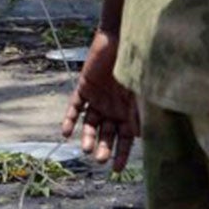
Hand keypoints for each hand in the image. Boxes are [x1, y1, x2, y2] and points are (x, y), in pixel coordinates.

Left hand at [61, 29, 140, 171]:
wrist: (123, 38)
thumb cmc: (139, 64)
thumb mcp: (142, 92)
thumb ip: (140, 112)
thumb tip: (140, 136)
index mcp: (130, 111)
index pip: (126, 138)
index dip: (122, 153)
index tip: (117, 170)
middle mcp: (113, 108)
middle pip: (106, 134)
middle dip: (103, 147)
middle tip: (100, 159)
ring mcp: (98, 99)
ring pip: (90, 124)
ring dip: (86, 137)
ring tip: (84, 149)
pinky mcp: (84, 88)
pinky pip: (75, 107)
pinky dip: (70, 120)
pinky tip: (67, 132)